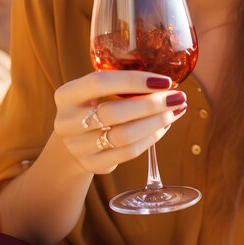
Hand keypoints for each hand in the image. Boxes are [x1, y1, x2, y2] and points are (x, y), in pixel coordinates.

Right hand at [53, 71, 186, 174]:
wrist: (74, 141)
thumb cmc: (94, 106)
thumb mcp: (96, 91)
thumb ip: (120, 83)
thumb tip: (165, 81)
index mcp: (66, 95)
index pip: (99, 83)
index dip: (134, 81)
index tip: (164, 80)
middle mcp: (67, 122)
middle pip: (114, 112)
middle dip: (152, 104)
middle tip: (177, 97)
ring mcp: (78, 147)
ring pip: (124, 136)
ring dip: (156, 122)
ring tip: (175, 111)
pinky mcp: (92, 164)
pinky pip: (128, 153)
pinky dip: (151, 138)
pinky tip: (164, 126)